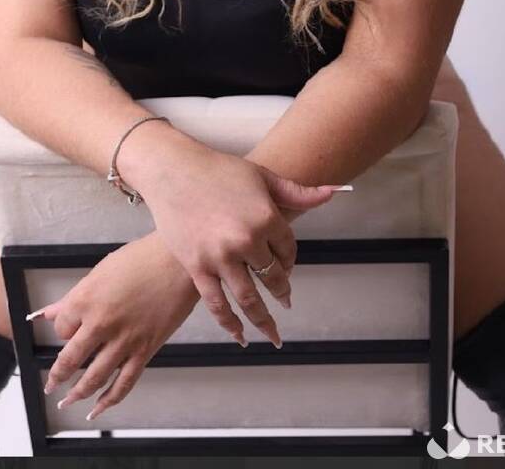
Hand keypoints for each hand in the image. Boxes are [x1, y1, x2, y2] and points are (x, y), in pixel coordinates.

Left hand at [34, 231, 203, 420]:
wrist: (179, 262)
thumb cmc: (142, 259)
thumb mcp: (101, 271)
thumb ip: (74, 297)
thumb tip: (48, 312)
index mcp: (86, 299)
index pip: (61, 328)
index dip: (62, 330)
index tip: (67, 330)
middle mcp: (101, 324)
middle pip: (70, 359)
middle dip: (57, 376)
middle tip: (51, 384)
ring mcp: (123, 341)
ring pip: (93, 378)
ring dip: (76, 394)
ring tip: (67, 401)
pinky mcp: (144, 351)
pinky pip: (123, 383)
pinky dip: (108, 401)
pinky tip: (97, 409)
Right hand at [137, 143, 342, 347]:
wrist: (172, 170)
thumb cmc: (218, 169)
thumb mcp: (261, 175)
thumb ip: (297, 191)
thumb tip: (333, 192)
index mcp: (266, 217)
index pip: (288, 249)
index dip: (290, 258)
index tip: (286, 264)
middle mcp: (246, 241)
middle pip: (272, 276)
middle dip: (282, 291)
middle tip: (286, 301)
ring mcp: (220, 258)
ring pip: (249, 299)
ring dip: (263, 320)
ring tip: (273, 334)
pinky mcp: (197, 267)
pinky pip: (217, 304)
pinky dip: (230, 324)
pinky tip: (240, 335)